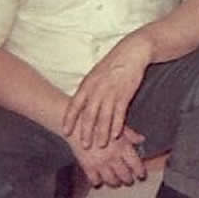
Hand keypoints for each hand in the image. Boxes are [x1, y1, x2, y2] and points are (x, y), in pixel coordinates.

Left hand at [62, 33, 151, 148]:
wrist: (132, 52)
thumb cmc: (113, 63)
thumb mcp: (95, 73)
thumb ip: (88, 88)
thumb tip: (78, 102)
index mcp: (88, 84)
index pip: (74, 105)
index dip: (69, 120)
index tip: (66, 132)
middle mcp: (97, 90)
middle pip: (88, 115)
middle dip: (86, 132)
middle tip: (84, 145)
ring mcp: (111, 92)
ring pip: (104, 118)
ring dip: (102, 133)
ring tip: (101, 144)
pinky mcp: (125, 94)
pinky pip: (119, 114)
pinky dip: (117, 125)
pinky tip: (116, 135)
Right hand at [68, 123, 146, 187]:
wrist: (79, 124)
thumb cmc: (101, 122)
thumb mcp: (118, 125)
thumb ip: (131, 135)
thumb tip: (142, 139)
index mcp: (123, 146)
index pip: (135, 164)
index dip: (140, 172)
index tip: (142, 175)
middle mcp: (113, 157)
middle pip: (124, 175)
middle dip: (128, 180)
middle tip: (130, 181)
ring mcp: (100, 163)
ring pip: (111, 180)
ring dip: (115, 183)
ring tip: (117, 183)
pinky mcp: (88, 167)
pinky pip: (95, 180)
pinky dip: (98, 182)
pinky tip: (100, 181)